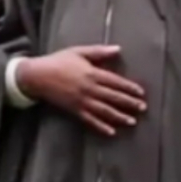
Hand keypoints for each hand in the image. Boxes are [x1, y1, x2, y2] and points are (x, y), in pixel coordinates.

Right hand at [16, 45, 144, 135]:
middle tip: (143, 108)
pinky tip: (111, 132)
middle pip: (113, 97)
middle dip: (129, 103)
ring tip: (132, 121)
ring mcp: (81, 101)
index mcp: (92, 74)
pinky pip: (89, 120)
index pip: (116, 82)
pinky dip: (101, 127)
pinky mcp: (74, 110)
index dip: (129, 87)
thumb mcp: (79, 52)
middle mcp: (89, 89)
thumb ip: (100, 51)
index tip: (141, 93)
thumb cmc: (58, 61)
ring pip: (104, 111)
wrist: (36, 76)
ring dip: (119, 117)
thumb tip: (119, 49)